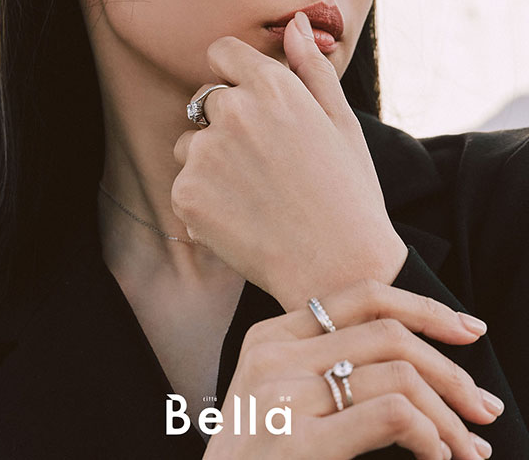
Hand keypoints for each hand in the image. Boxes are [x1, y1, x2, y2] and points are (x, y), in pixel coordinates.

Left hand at [172, 12, 406, 309]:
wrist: (339, 268)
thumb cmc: (348, 192)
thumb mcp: (340, 122)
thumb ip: (310, 68)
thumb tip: (294, 23)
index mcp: (272, 86)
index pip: (221, 52)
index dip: (233, 74)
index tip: (248, 100)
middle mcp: (233, 112)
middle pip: (206, 100)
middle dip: (226, 122)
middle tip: (264, 163)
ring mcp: (206, 154)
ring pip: (191, 144)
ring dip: (210, 161)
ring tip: (253, 194)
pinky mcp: (186, 194)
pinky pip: (184, 184)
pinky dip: (203, 200)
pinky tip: (240, 218)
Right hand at [203, 280, 500, 459]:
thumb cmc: (256, 458)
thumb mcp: (277, 395)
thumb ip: (322, 365)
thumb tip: (411, 361)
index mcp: (270, 336)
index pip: (362, 296)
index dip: (424, 307)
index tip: (467, 330)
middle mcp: (273, 355)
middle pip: (389, 334)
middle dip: (450, 370)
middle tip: (483, 407)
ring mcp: (281, 396)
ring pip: (399, 374)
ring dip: (448, 414)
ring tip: (467, 447)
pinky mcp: (296, 442)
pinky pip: (391, 414)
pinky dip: (429, 434)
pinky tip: (435, 455)